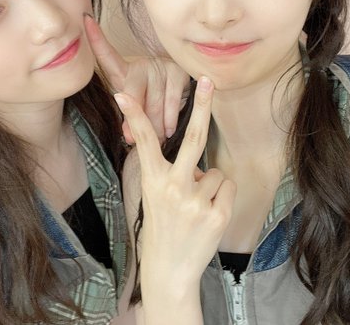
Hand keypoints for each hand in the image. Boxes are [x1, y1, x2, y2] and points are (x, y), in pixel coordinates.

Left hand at [85, 15, 188, 143]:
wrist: (180, 89)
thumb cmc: (149, 98)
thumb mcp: (134, 102)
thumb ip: (129, 116)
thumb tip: (129, 138)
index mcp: (123, 70)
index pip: (106, 54)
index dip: (96, 39)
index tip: (86, 20)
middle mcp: (140, 65)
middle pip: (132, 91)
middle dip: (132, 116)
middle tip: (130, 137)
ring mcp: (160, 67)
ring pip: (153, 102)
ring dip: (154, 125)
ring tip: (155, 140)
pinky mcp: (178, 72)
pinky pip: (172, 100)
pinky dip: (170, 120)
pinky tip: (169, 131)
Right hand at [114, 77, 235, 314]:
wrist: (170, 270)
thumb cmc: (162, 228)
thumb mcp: (154, 197)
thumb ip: (172, 174)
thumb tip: (198, 161)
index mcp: (153, 181)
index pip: (143, 141)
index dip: (134, 115)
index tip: (122, 93)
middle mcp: (173, 188)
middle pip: (194, 138)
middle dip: (203, 105)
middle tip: (209, 79)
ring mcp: (197, 202)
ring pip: (215, 172)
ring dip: (210, 186)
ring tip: (195, 209)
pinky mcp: (217, 215)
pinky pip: (227, 187)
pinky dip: (221, 198)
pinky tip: (207, 216)